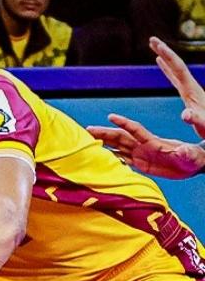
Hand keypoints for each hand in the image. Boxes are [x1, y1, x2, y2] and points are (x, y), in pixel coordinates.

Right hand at [87, 114, 204, 178]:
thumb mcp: (192, 155)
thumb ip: (186, 152)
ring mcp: (141, 154)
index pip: (136, 130)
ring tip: (87, 141)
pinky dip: (111, 157)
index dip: (124, 123)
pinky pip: (122, 159)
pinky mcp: (141, 164)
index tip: (110, 117)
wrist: (194, 163)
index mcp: (154, 142)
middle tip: (87, 130)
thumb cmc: (195, 157)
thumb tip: (183, 151)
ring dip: (103, 143)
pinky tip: (100, 157)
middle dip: (104, 133)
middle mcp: (144, 146)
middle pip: (120, 137)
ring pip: (118, 147)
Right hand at [150, 37, 204, 138]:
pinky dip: (166, 68)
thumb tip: (185, 115)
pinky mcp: (188, 94)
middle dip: (164, 51)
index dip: (167, 55)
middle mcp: (191, 86)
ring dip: (164, 56)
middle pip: (176, 64)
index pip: (178, 68)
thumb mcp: (202, 125)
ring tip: (154, 46)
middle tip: (152, 39)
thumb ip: (194, 119)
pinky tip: (160, 63)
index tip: (156, 44)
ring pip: (174, 68)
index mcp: (192, 90)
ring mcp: (190, 89)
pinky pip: (174, 76)